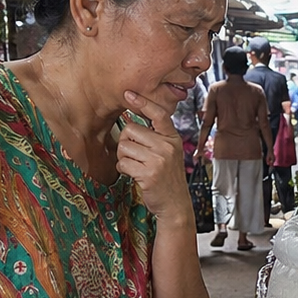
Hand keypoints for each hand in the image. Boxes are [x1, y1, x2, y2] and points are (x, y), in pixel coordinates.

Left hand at [121, 90, 194, 227]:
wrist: (175, 204)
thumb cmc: (167, 177)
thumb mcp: (169, 153)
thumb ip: (156, 137)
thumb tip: (130, 123)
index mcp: (172, 138)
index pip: (158, 114)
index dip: (143, 102)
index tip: (129, 93)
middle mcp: (167, 146)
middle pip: (130, 129)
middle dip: (125, 142)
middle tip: (134, 155)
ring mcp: (159, 160)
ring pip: (123, 146)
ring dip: (123, 157)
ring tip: (136, 166)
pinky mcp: (149, 173)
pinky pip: (122, 163)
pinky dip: (123, 169)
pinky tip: (134, 174)